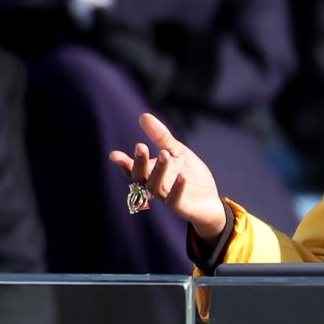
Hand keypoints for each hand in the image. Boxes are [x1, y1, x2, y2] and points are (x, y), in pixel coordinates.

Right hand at [109, 113, 226, 241]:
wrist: (209, 200)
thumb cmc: (190, 175)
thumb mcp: (177, 152)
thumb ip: (161, 137)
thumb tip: (143, 116)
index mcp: (151, 173)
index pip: (133, 170)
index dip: (124, 163)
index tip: (114, 155)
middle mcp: (156, 187)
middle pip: (141, 178)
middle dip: (140, 163)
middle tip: (140, 146)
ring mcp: (168, 198)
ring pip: (156, 187)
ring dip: (158, 170)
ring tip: (164, 154)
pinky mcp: (182, 207)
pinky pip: (176, 199)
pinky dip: (177, 188)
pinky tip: (182, 176)